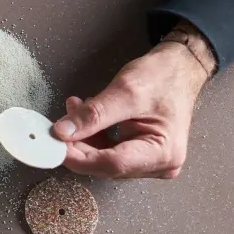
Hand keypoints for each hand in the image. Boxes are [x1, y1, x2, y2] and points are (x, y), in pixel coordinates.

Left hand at [52, 41, 211, 178]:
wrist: (180, 68)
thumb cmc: (163, 77)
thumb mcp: (125, 91)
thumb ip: (93, 114)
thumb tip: (62, 132)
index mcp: (163, 153)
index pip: (112, 164)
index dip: (79, 156)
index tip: (54, 143)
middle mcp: (160, 164)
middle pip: (106, 165)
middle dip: (79, 144)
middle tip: (59, 124)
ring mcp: (151, 162)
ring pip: (104, 159)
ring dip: (84, 138)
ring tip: (75, 109)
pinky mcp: (142, 155)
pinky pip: (109, 152)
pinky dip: (94, 136)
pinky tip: (84, 117)